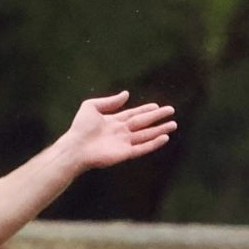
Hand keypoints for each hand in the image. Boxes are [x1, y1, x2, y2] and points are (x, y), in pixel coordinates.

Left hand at [59, 91, 176, 171]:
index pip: (133, 114)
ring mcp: (123, 143)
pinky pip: (142, 148)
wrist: (75, 147)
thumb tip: (126, 94)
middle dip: (157, 118)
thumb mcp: (91, 106)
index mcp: (113, 121)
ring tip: (173, 125)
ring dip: (159, 130)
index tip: (157, 106)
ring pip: (146, 135)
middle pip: (143, 123)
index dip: (145, 110)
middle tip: (171, 111)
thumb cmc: (79, 128)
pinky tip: (164, 138)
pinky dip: (153, 144)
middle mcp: (120, 132)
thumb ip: (109, 101)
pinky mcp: (124, 154)